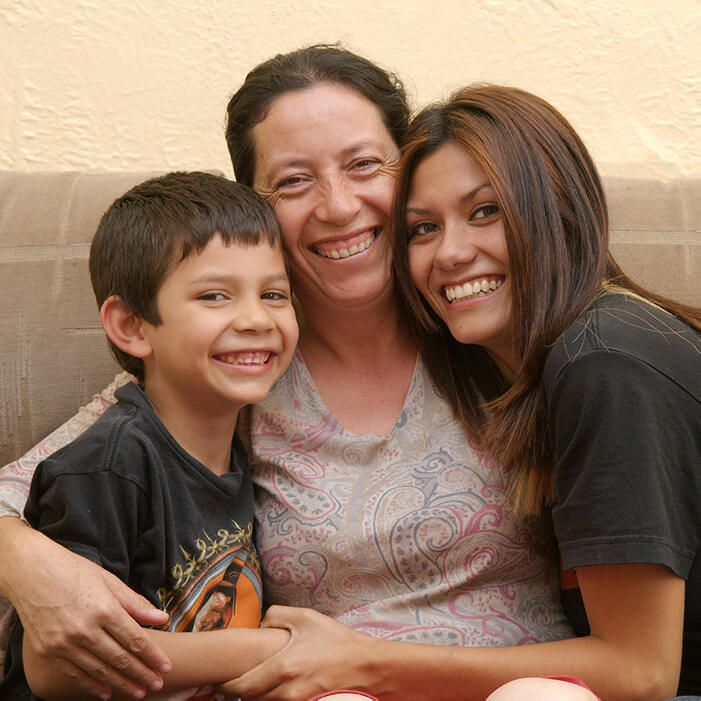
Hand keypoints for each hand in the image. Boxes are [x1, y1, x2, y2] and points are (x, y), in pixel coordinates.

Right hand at [0, 519, 170, 698]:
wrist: (31, 572)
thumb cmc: (74, 571)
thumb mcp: (110, 581)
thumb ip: (136, 604)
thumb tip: (162, 618)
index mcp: (104, 609)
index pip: (135, 639)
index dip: (153, 656)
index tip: (166, 666)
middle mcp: (85, 630)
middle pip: (120, 658)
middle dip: (142, 674)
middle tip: (157, 684)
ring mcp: (64, 644)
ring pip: (100, 670)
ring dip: (121, 684)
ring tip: (138, 692)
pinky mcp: (48, 652)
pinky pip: (75, 674)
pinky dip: (92, 686)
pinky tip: (106, 693)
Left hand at [218, 606, 376, 700]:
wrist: (366, 666)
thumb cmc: (336, 640)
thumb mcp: (306, 617)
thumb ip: (276, 615)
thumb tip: (258, 625)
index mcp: (284, 668)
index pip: (241, 687)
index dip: (225, 687)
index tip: (219, 682)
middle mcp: (287, 692)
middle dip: (240, 693)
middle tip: (234, 682)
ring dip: (257, 697)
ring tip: (256, 684)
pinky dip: (273, 700)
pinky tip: (275, 689)